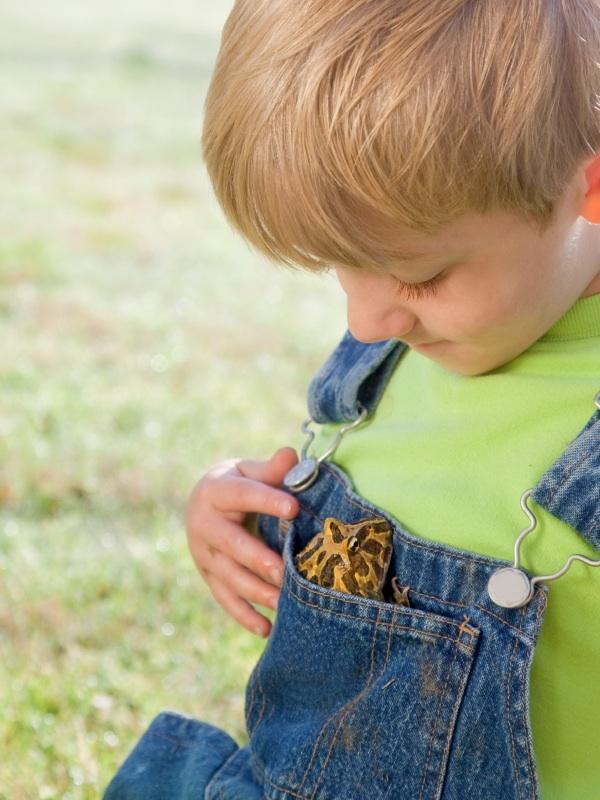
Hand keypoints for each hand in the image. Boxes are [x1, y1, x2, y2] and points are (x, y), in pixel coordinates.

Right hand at [185, 447, 299, 637]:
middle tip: (283, 571)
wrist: (205, 502)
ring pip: (229, 576)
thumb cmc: (239, 483)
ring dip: (256, 592)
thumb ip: (272, 469)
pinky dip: (244, 615)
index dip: (267, 501)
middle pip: (231, 544)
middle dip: (257, 558)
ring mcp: (203, 554)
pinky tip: (267, 629)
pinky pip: (225, 599)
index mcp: (215, 490)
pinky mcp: (207, 575)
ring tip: (284, 604)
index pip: (243, 495)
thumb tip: (291, 455)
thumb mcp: (250, 471)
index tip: (294, 508)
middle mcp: (203, 523)